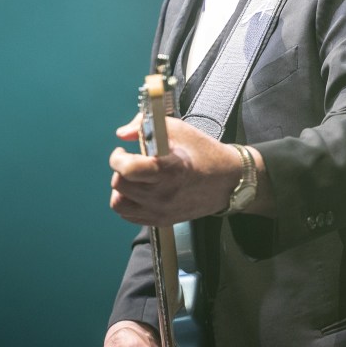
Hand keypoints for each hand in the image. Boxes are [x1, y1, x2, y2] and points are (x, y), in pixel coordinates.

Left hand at [108, 115, 244, 224]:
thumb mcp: (178, 129)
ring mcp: (161, 211)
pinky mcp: (161, 221)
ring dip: (121, 188)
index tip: (122, 150)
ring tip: (134, 178)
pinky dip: (128, 202)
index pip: (128, 169)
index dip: (118, 158)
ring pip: (119, 204)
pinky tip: (139, 190)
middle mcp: (163, 195)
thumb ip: (145, 125)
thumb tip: (122, 133)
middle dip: (120, 170)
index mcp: (169, 170)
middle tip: (131, 160)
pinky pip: (129, 216)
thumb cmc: (203, 152)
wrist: (227, 181)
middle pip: (119, 185)